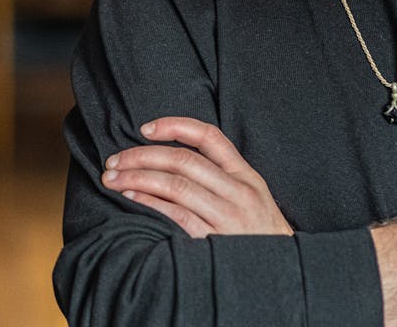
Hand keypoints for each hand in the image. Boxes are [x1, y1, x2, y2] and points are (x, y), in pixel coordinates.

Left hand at [101, 117, 292, 237]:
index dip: (175, 127)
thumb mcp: (253, 196)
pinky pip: (178, 216)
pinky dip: (152, 204)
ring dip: (139, 178)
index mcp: (246, 174)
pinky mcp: (215, 241)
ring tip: (113, 179)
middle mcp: (238, 191)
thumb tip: (175, 160)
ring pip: (177, 186)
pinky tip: (132, 198)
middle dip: (143, 156)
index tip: (145, 129)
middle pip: (184, 161)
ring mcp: (227, 216)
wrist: (284, 269)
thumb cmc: (261, 232)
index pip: (209, 137)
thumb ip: (224, 177)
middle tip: (115, 160)